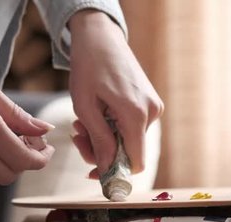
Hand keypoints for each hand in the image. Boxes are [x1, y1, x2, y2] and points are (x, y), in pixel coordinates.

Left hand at [67, 10, 162, 178]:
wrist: (101, 37)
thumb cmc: (89, 67)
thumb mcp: (85, 106)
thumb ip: (99, 140)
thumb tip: (107, 169)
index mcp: (136, 114)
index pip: (135, 162)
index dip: (115, 174)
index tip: (93, 175)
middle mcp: (152, 112)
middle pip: (129, 152)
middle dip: (101, 151)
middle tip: (77, 138)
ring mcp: (154, 107)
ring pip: (129, 140)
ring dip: (104, 138)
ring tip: (81, 122)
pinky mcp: (150, 102)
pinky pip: (133, 127)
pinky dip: (112, 127)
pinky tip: (97, 114)